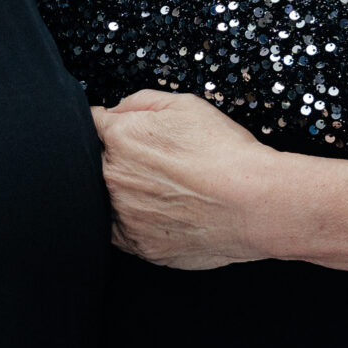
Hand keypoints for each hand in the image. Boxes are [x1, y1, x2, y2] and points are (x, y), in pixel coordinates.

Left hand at [91, 90, 283, 269]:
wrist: (257, 204)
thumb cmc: (226, 153)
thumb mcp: (185, 105)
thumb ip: (139, 102)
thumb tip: (116, 111)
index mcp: (119, 138)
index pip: (90, 126)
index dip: (105, 127)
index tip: (115, 133)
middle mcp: (113, 177)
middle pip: (96, 164)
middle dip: (116, 160)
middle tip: (154, 165)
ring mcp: (124, 215)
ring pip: (108, 200)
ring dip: (125, 194)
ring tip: (163, 191)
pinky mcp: (139, 245)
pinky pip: (122, 231)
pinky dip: (135, 222)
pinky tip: (163, 213)